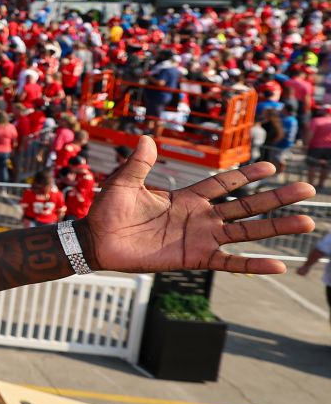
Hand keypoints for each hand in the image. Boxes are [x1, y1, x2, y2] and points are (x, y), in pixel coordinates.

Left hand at [86, 136, 313, 274]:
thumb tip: (146, 138)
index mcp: (186, 197)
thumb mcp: (123, 183)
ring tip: (306, 223)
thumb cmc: (107, 211)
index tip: (273, 167)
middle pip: (246, 206)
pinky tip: (278, 265)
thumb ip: (138, 164)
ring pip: (245, 232)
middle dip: (275, 198)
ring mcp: (200, 238)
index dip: (247, 176)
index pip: (224, 184)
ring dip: (275, 228)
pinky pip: (229, 263)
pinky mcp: (194, 259)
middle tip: (307, 189)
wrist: (96, 242)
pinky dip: (252, 265)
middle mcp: (200, 217)